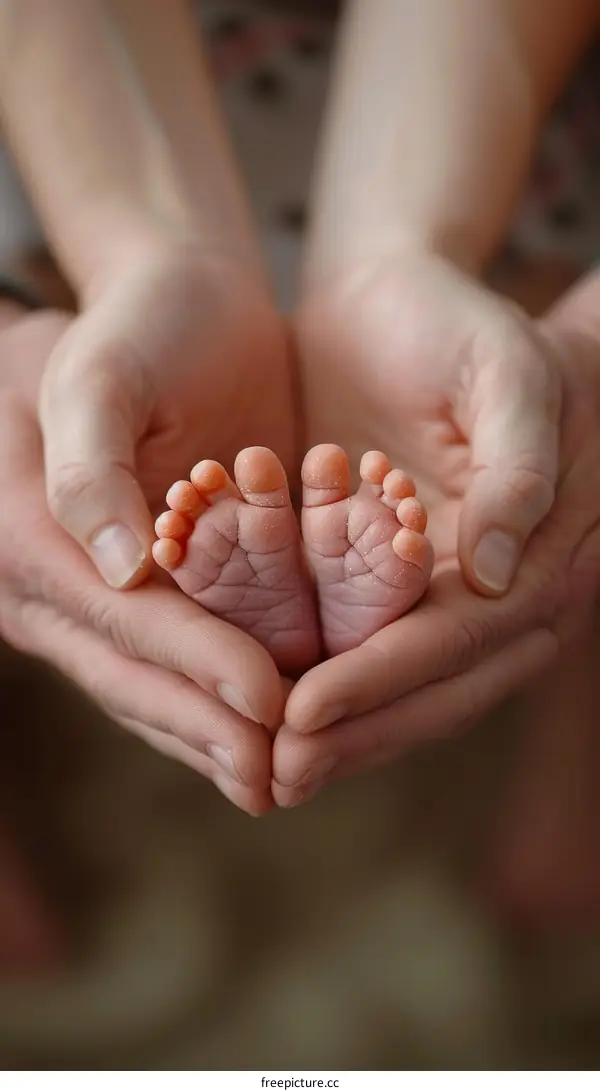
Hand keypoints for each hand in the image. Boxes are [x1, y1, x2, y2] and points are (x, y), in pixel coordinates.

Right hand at [0, 248, 295, 815]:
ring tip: (280, 777)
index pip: (123, 620)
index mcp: (30, 538)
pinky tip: (269, 732)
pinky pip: (176, 660)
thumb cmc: (125, 330)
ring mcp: (92, 600)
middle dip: (208, 727)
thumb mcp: (94, 376)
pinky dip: (219, 699)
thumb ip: (89, 470)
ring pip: (151, 683)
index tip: (269, 702)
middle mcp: (53, 586)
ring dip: (214, 735)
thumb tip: (119, 569)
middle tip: (281, 776)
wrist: (159, 311)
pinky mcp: (141, 596)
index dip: (197, 666)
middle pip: (133, 673)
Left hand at [272, 254, 599, 804]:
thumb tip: (495, 574)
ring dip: (339, 734)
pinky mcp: (399, 586)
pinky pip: (366, 650)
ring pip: (402, 686)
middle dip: (357, 732)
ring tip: (265, 770)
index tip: (306, 713)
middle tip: (276, 773)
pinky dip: (323, 687)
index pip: (463, 638)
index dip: (385, 679)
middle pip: (435, 685)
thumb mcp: (509, 378)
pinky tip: (269, 718)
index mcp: (544, 553)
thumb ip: (518, 471)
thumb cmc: (472, 327)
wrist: (408, 300)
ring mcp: (453, 596)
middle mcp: (504, 592)